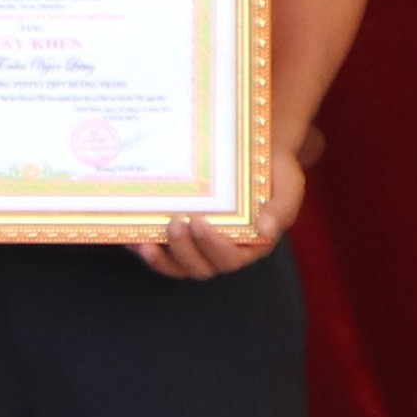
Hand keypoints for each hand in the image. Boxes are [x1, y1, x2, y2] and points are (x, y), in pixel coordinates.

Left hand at [148, 134, 302, 279]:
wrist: (250, 149)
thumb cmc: (272, 170)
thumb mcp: (288, 185)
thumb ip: (281, 208)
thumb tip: (266, 230)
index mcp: (249, 244)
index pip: (230, 258)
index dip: (213, 247)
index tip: (200, 222)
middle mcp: (221, 250)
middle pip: (199, 267)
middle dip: (184, 251)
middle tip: (175, 223)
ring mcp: (195, 245)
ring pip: (176, 266)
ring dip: (159, 259)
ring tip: (144, 242)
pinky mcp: (174, 235)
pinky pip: (156, 249)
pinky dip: (141, 248)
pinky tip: (128, 236)